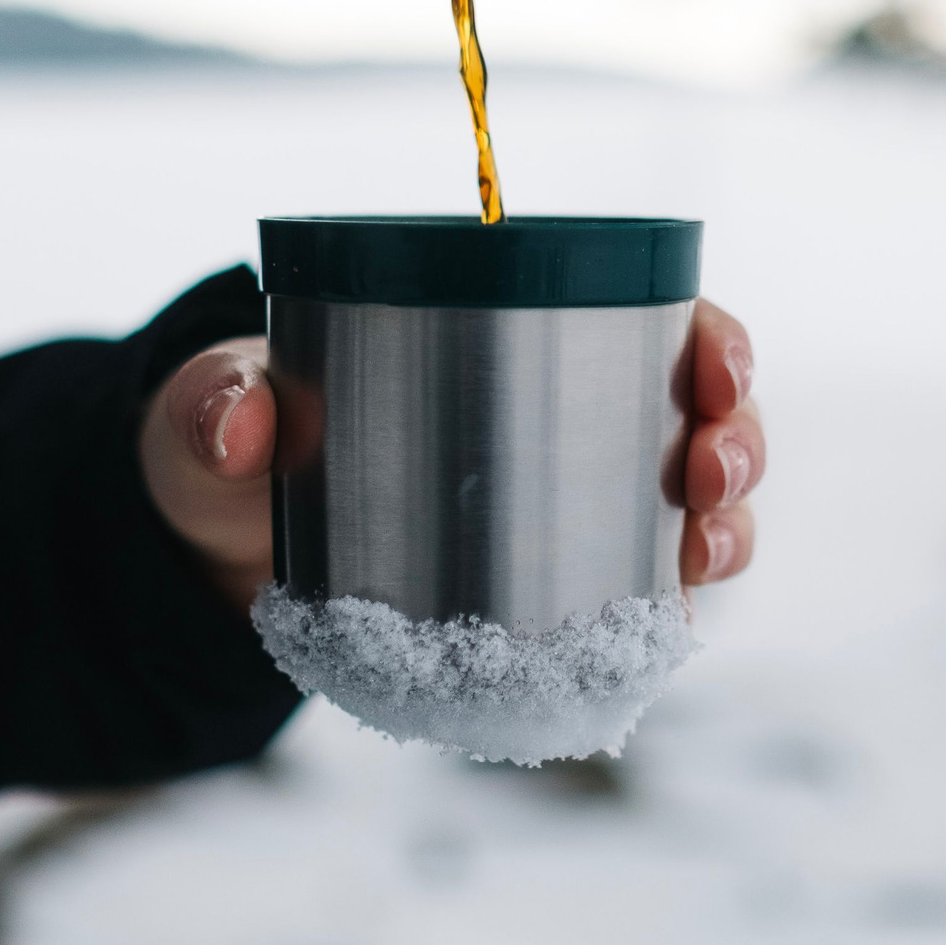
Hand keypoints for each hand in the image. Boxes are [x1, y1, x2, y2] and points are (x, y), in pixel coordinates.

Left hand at [139, 301, 764, 616]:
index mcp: (493, 344)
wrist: (222, 555)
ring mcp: (549, 510)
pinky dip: (666, 607)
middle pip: (685, 418)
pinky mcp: (536, 589)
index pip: (636, 320)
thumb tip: (243, 422)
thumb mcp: (212, 423)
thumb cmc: (231, 458)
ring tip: (705, 552)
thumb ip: (213, 408)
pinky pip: (630, 595)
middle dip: (733, 438)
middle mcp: (545, 423)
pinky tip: (673, 624)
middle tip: (711, 468)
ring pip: (676, 509)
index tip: (715, 363)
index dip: (706, 337)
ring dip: (722, 527)